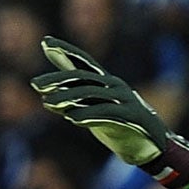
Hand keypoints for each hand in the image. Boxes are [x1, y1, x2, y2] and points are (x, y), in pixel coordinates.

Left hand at [31, 36, 188, 187]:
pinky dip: (89, 114)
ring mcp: (123, 99)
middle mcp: (114, 85)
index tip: (46, 42)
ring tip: (48, 103)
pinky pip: (107, 113)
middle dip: (58, 79)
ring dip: (68, 98)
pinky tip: (73, 119)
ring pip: (92, 94)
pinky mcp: (131, 116)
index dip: (66, 51)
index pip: (83, 62)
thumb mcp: (94, 113)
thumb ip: (75, 103)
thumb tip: (48, 100)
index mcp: (106, 82)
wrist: (152, 146)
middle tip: (36, 85)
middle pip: (82, 77)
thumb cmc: (120, 127)